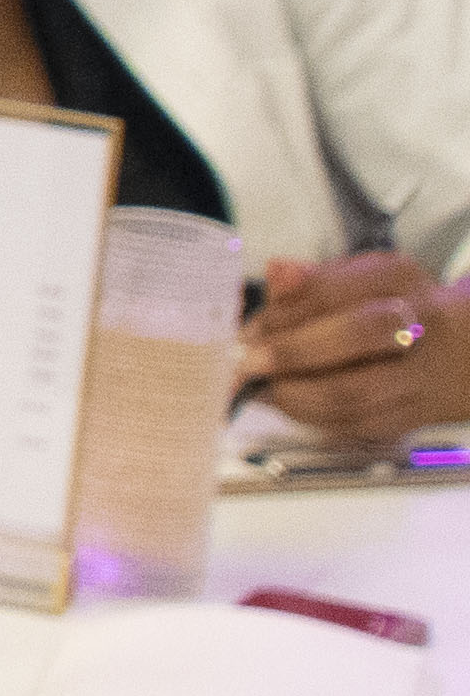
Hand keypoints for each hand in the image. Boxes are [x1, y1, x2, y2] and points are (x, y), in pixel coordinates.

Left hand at [248, 249, 467, 446]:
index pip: (335, 289)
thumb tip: (277, 272)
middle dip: (292, 352)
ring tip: (262, 388)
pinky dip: (315, 417)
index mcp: (398, 280)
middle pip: (356, 335)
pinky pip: (360, 423)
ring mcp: (422, 373)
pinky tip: (290, 405)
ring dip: (296, 393)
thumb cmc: (393, 308)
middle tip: (249, 362)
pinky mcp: (415, 414)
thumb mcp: (360, 279)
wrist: (462, 350)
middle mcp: (418, 324)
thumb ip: (315, 280)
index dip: (284, 311)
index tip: (247, 329)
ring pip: (356, 390)